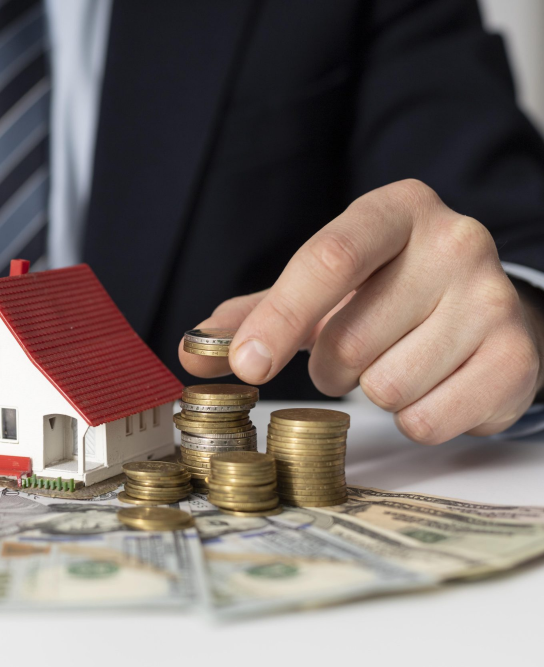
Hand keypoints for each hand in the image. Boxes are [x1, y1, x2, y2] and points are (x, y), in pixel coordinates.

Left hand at [180, 179, 543, 443]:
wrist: (487, 312)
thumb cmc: (388, 295)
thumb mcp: (322, 289)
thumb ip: (253, 315)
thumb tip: (192, 349)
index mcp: (395, 210)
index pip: (327, 260)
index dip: (278, 319)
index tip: (244, 366)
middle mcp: (455, 241)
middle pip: (347, 340)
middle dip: (331, 367)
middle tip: (353, 353)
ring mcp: (493, 298)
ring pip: (386, 387)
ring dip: (373, 393)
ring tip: (399, 362)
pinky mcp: (517, 358)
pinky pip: (428, 420)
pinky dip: (414, 418)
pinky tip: (434, 386)